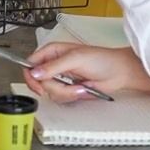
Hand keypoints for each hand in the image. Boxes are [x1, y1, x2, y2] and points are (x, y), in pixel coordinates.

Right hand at [22, 43, 149, 102]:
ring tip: (80, 87)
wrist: (119, 73)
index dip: (31, 76)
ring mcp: (60, 78)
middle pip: (39, 82)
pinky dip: (71, 96)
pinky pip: (60, 98)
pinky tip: (82, 90)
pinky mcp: (67, 89)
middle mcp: (53, 64)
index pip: (30, 64)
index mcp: (52, 51)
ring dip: (66, 93)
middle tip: (70, 84)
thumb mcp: (76, 59)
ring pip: (50, 92)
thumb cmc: (102, 59)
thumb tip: (34, 72)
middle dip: (56, 87)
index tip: (39, 86)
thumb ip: (53, 66)